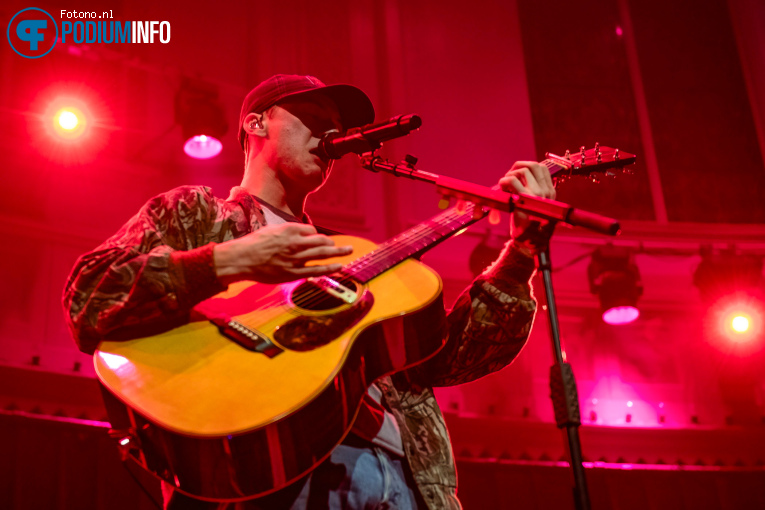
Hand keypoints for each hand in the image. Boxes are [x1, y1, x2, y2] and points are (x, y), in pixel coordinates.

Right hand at [213, 223, 352, 284]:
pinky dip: (330, 267)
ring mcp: (295, 258)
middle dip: (334, 244)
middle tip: (347, 246)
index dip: (316, 236)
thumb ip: (287, 232)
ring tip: (349, 251)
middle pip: (322, 241)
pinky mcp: (293, 272)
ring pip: (322, 253)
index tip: (318, 241)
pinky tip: (339, 266)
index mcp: (289, 230)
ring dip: (339, 252)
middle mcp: (295, 242)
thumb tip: (299, 234)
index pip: (312, 231)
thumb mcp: (272, 231)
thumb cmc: (253, 245)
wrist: (241, 258)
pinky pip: (316, 269)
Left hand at [498, 161, 555, 239]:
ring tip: (505, 186)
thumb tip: (522, 174)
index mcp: (551, 192)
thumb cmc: (530, 227)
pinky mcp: (525, 200)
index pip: (542, 168)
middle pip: (532, 166)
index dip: (527, 166)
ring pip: (522, 171)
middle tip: (509, 179)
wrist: (528, 243)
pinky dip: (504, 181)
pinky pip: (513, 180)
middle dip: (517, 168)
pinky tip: (503, 189)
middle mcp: (547, 192)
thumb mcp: (537, 207)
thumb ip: (534, 191)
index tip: (517, 174)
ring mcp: (537, 195)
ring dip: (510, 175)